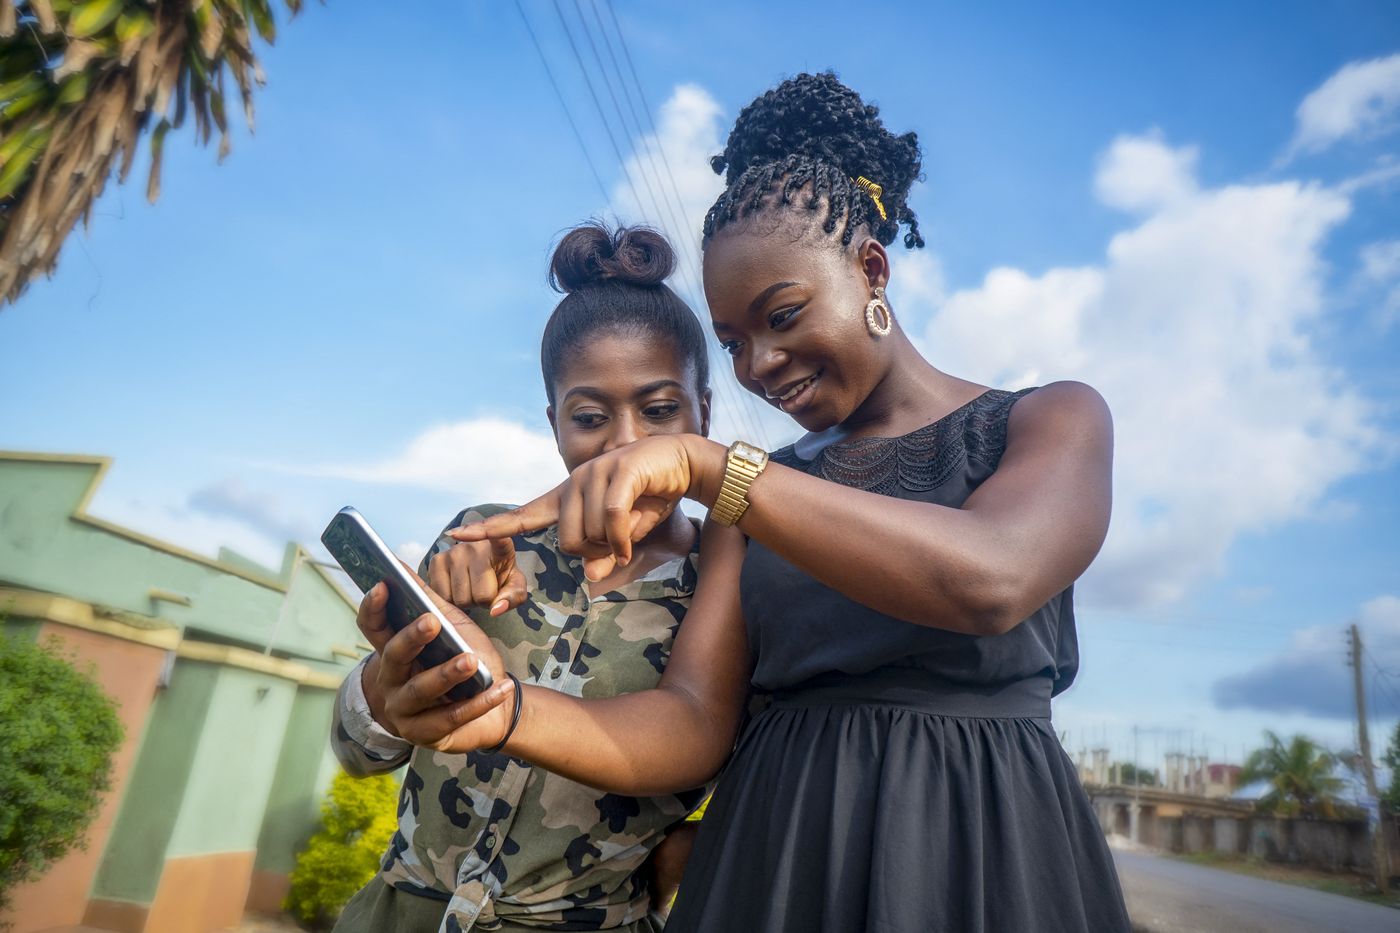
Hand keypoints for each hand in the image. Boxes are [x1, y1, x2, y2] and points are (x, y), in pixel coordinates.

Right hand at [355, 580, 515, 752]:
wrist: (497, 707)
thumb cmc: (468, 661)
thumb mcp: (453, 628)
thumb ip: (431, 602)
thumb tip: (403, 566)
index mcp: (394, 651)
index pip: (373, 628)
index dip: (374, 607)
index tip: (383, 584)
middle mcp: (391, 681)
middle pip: (394, 657)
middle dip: (412, 639)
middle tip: (432, 622)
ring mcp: (404, 711)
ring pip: (421, 690)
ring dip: (447, 674)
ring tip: (471, 660)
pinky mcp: (424, 734)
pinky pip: (451, 718)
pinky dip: (478, 702)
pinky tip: (500, 687)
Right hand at [427, 537, 526, 616]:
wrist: (480, 567)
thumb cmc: (500, 575)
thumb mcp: (516, 586)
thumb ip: (513, 597)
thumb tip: (495, 610)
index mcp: (500, 546)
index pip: (496, 539)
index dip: (485, 533)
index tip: (465, 532)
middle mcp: (474, 546)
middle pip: (480, 595)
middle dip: (482, 600)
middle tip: (483, 589)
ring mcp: (452, 552)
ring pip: (459, 599)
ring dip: (466, 602)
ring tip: (471, 587)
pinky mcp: (436, 561)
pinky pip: (441, 597)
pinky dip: (449, 600)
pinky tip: (456, 587)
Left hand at [449, 434, 722, 580]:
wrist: (683, 463)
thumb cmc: (651, 497)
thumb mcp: (625, 536)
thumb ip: (604, 555)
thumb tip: (589, 576)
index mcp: (569, 498)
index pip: (522, 516)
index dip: (490, 529)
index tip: (456, 536)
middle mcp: (575, 484)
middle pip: (567, 542)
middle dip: (595, 553)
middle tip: (618, 545)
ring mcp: (595, 475)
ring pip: (591, 533)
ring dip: (614, 545)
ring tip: (631, 531)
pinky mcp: (618, 472)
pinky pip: (610, 519)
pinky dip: (622, 538)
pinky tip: (631, 542)